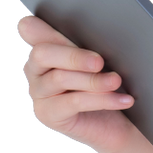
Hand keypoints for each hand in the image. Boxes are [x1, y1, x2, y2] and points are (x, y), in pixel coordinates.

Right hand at [18, 14, 135, 152]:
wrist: (116, 124)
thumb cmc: (105, 86)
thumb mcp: (100, 61)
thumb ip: (90, 43)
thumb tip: (95, 28)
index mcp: (44, 47)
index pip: (30, 28)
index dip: (41, 27)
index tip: (64, 27)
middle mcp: (35, 69)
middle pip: (42, 54)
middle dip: (73, 56)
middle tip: (100, 62)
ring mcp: (38, 93)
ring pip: (60, 79)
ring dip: (93, 80)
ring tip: (116, 81)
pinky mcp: (48, 114)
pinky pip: (74, 102)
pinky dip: (102, 99)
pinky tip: (122, 100)